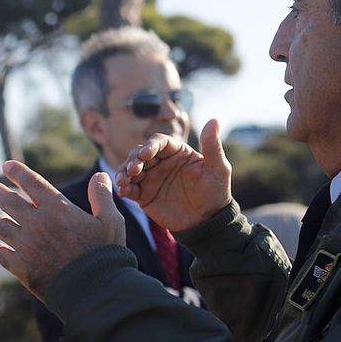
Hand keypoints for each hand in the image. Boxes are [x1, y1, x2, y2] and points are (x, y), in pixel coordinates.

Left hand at [0, 161, 125, 299]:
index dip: (17, 172)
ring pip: (2, 227)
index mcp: (57, 208)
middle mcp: (37, 223)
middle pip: (7, 201)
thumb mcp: (111, 222)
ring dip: (1, 223)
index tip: (7, 166)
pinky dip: (1, 249)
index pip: (31, 182)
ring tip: (2, 222)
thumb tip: (100, 176)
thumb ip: (101, 197)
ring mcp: (26, 245)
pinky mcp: (21, 267)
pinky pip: (1, 254)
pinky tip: (2, 248)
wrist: (95, 291)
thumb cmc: (105, 254)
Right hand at [115, 117, 232, 231]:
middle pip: (140, 153)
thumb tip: (214, 120)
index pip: (159, 142)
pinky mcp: (144, 195)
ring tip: (123, 181)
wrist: (207, 221)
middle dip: (133, 159)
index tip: (146, 154)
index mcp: (177, 152)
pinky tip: (122, 192)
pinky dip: (123, 189)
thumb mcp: (218, 169)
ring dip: (124, 172)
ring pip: (131, 170)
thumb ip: (212, 146)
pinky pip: (130, 189)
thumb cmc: (215, 192)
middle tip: (133, 169)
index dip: (150, 146)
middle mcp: (161, 162)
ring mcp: (151, 178)